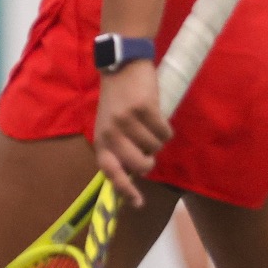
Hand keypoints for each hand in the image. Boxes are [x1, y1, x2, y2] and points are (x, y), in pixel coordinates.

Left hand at [93, 61, 171, 205]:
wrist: (123, 64)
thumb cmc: (117, 98)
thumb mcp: (110, 124)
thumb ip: (118, 147)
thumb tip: (133, 174)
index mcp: (101, 138)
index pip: (110, 171)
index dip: (124, 189)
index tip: (138, 203)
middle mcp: (112, 132)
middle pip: (140, 165)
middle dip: (150, 161)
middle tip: (150, 150)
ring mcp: (128, 120)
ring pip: (156, 147)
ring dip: (158, 139)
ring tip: (150, 124)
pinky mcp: (145, 108)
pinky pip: (164, 131)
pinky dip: (166, 128)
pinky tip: (159, 117)